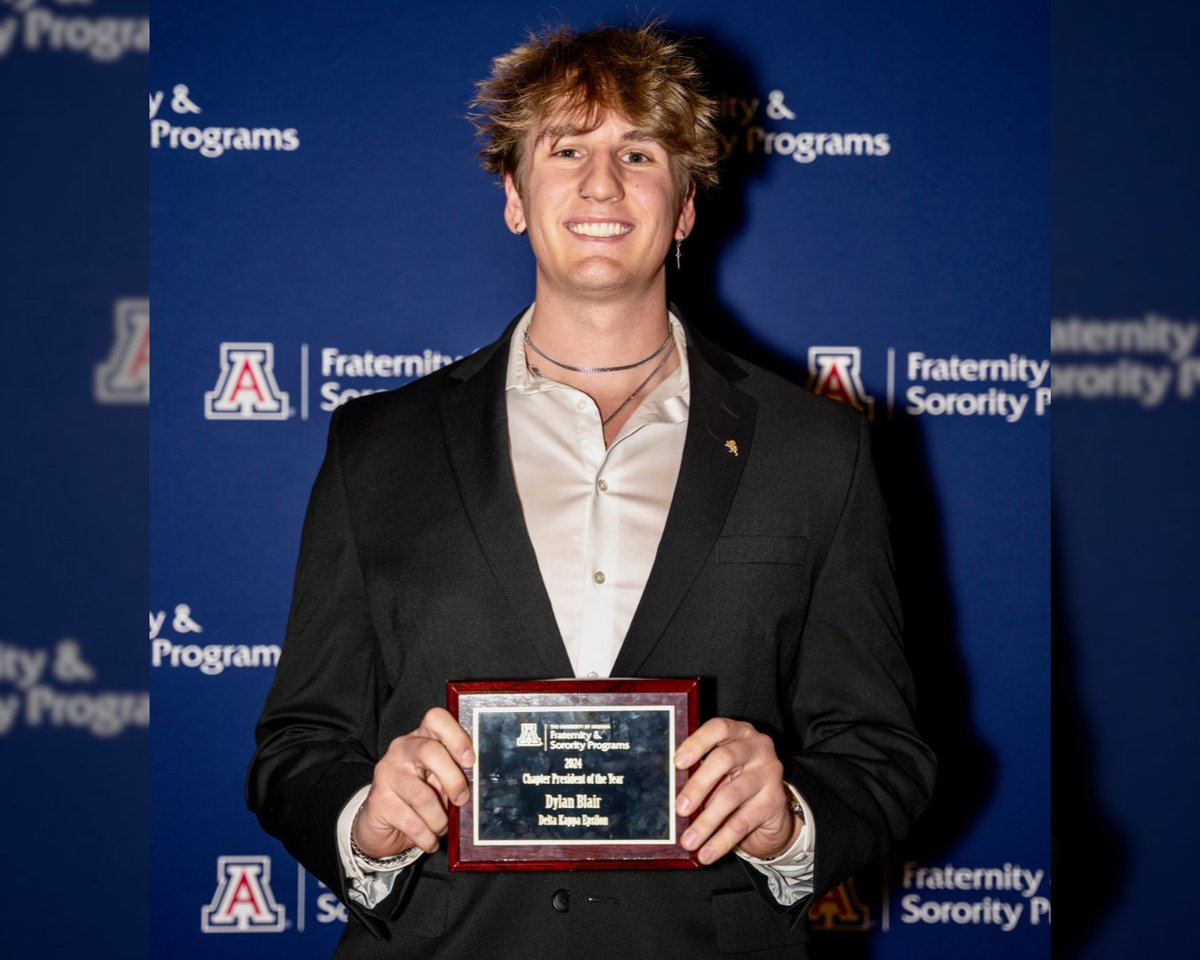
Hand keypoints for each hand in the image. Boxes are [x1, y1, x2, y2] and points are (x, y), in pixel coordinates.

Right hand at [353, 707, 474, 857]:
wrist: (381, 825)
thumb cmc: (419, 798)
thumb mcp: (440, 782)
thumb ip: (456, 775)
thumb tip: (484, 785)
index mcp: (422, 738)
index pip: (436, 719)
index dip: (456, 736)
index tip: (470, 760)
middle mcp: (402, 749)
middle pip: (430, 751)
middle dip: (453, 779)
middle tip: (462, 800)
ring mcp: (387, 772)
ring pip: (421, 795)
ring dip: (438, 819)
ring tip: (442, 827)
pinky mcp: (378, 800)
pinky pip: (410, 821)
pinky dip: (426, 836)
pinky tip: (430, 841)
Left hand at [674, 717, 800, 863]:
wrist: (771, 807)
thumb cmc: (734, 780)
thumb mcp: (718, 770)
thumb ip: (698, 771)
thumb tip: (668, 792)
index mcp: (739, 732)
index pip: (718, 728)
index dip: (697, 743)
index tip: (677, 763)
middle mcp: (757, 747)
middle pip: (724, 759)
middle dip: (698, 785)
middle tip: (679, 809)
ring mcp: (769, 773)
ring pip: (731, 795)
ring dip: (706, 821)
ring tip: (688, 841)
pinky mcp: (774, 801)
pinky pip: (743, 823)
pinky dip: (721, 840)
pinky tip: (707, 853)